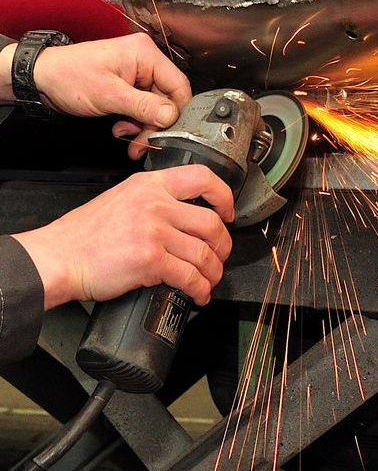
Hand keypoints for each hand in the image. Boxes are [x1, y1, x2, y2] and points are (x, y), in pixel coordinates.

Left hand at [11, 33, 190, 157]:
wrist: (40, 78)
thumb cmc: (68, 76)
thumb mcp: (109, 95)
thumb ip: (143, 106)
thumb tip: (171, 115)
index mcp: (146, 54)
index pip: (178, 84)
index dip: (176, 111)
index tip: (167, 132)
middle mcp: (144, 60)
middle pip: (166, 98)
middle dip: (153, 123)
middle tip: (142, 143)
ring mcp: (135, 72)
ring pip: (153, 105)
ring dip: (142, 125)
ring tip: (127, 138)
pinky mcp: (126, 84)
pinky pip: (140, 105)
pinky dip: (133, 120)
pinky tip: (120, 127)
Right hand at [13, 165, 233, 308]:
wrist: (58, 258)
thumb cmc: (84, 234)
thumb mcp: (122, 197)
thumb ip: (154, 198)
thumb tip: (183, 212)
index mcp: (150, 185)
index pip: (202, 177)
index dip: (223, 195)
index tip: (227, 211)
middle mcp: (156, 204)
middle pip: (211, 221)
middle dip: (223, 244)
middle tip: (220, 254)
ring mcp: (154, 232)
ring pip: (204, 251)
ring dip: (213, 270)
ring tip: (210, 279)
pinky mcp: (150, 260)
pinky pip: (188, 276)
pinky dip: (200, 288)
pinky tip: (198, 293)